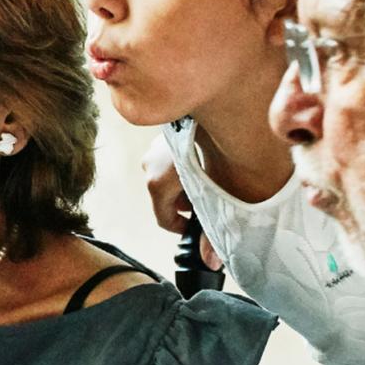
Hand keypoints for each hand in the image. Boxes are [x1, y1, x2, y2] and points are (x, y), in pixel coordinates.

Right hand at [145, 137, 224, 271]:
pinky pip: (171, 160)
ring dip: (187, 184)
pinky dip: (186, 166)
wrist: (215, 103)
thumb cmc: (212, 148)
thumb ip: (211, 230)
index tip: (200, 225)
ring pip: (168, 177)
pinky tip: (206, 158)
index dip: (185, 228)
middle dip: (188, 203)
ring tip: (210, 179)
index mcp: (157, 182)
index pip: (165, 220)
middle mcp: (150, 165)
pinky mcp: (164, 134)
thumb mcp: (214, 192)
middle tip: (210, 199)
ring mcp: (155, 148)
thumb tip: (211, 261)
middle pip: (166, 198)